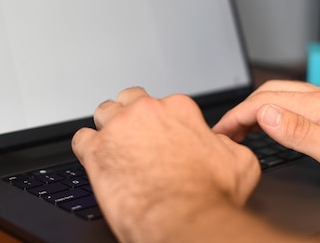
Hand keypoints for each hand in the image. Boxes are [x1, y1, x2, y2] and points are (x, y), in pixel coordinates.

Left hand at [71, 88, 261, 242]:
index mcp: (178, 108)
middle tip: (136, 136)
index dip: (161, 122)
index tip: (161, 136)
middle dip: (131, 115)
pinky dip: (86, 149)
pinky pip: (81, 138)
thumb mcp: (238, 161)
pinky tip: (96, 160)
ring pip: (103, 112)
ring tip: (113, 146)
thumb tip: (219, 142)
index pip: (163, 102)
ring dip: (107, 127)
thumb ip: (224, 143)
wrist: (186, 220)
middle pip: (129, 100)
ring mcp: (119, 128)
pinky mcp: (96, 150)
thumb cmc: (210, 196)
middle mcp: (146, 111)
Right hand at [213, 80, 319, 195]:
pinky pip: (296, 100)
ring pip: (282, 94)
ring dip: (257, 107)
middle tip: (226, 131)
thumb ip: (300, 133)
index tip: (220, 132)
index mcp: (318, 105)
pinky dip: (275, 108)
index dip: (236, 116)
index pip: (263, 102)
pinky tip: (276, 122)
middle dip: (242, 109)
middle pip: (269, 92)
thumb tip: (264, 115)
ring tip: (243, 127)